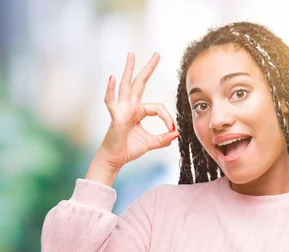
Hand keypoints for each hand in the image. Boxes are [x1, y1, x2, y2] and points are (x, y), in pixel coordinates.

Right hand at [97, 52, 178, 169]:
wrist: (115, 159)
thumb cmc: (129, 149)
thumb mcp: (151, 143)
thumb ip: (164, 139)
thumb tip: (177, 134)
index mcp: (139, 111)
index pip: (158, 107)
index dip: (167, 117)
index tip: (172, 129)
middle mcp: (130, 106)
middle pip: (141, 83)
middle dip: (149, 68)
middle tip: (157, 54)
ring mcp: (121, 108)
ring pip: (126, 85)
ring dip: (129, 69)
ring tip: (132, 54)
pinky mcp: (115, 115)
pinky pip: (111, 100)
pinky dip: (111, 89)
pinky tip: (113, 77)